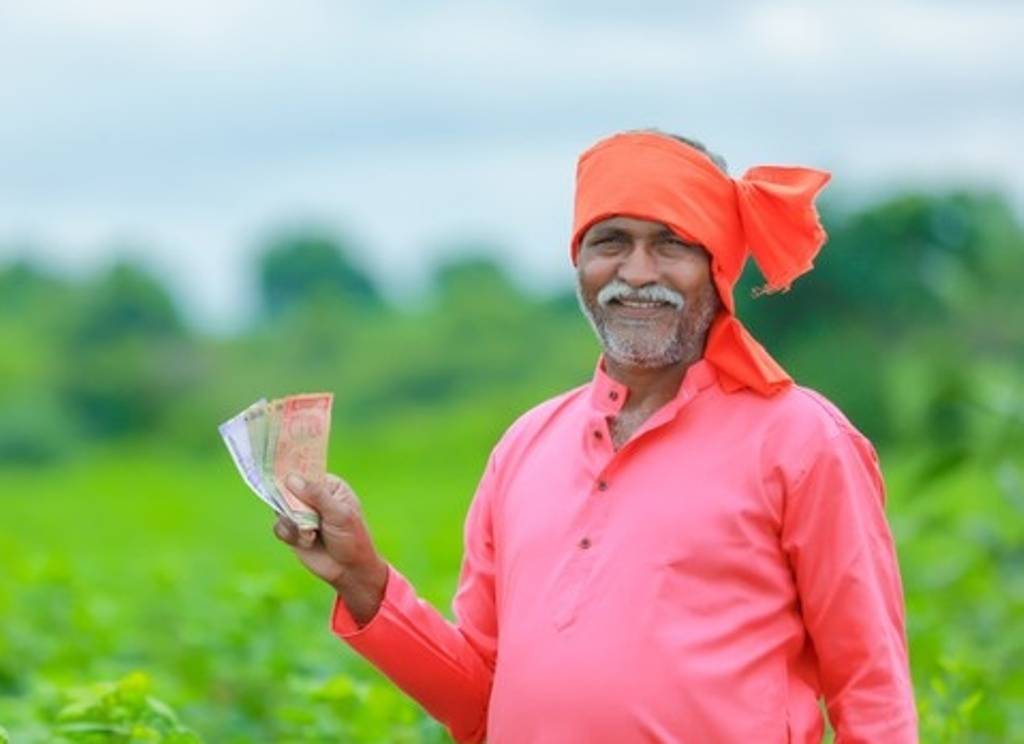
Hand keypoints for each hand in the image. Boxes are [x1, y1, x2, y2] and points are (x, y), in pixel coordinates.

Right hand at [273, 472, 387, 625]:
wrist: (349, 570)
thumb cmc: (352, 538)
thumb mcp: (338, 514)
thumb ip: (316, 495)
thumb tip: (291, 478)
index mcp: (329, 486)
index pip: (306, 471)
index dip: (292, 470)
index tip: (278, 468)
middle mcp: (312, 497)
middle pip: (288, 489)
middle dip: (290, 501)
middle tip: (300, 512)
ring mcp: (301, 514)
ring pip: (280, 509)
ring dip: (293, 522)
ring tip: (312, 533)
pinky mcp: (293, 531)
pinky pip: (279, 527)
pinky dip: (290, 535)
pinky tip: (307, 541)